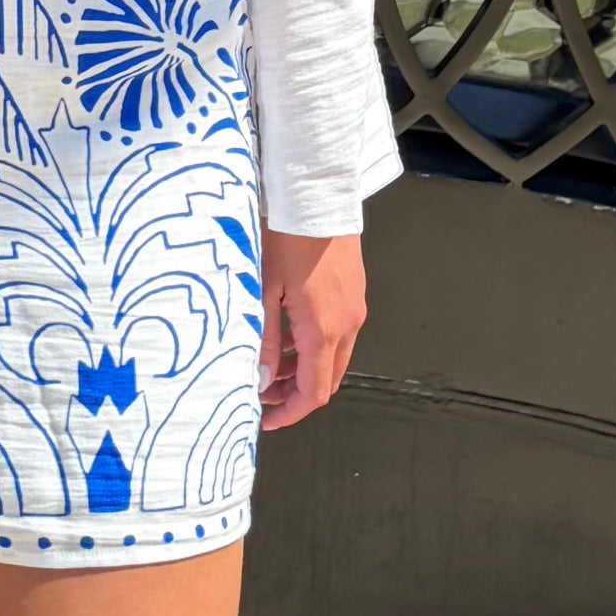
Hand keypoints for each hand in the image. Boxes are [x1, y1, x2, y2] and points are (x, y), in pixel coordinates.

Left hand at [258, 227, 364, 428]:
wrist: (316, 196)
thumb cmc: (287, 237)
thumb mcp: (264, 293)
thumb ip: (266, 341)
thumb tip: (262, 381)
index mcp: (325, 329)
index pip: (314, 392)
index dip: (289, 413)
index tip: (265, 420)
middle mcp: (347, 323)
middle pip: (327, 379)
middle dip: (295, 394)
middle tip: (261, 394)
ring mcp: (354, 308)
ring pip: (332, 357)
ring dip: (303, 369)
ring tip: (268, 365)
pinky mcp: (353, 293)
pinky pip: (337, 333)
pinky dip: (313, 345)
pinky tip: (286, 335)